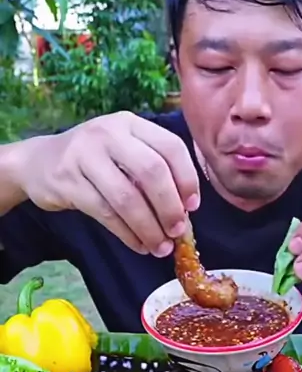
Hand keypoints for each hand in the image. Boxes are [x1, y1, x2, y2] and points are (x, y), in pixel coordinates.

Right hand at [17, 111, 200, 256]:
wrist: (38, 162)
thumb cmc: (95, 160)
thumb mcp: (123, 149)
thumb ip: (153, 168)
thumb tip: (185, 209)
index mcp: (131, 123)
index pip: (171, 147)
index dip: (187, 179)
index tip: (192, 206)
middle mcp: (108, 133)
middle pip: (151, 171)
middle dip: (169, 207)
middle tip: (178, 231)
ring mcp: (84, 156)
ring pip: (127, 198)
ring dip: (149, 228)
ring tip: (161, 247)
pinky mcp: (67, 182)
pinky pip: (105, 213)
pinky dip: (127, 234)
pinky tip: (139, 244)